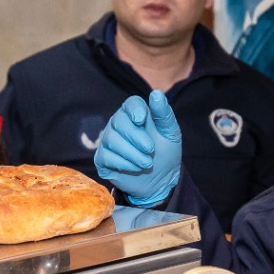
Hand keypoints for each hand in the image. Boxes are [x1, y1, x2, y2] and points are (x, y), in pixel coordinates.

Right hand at [93, 90, 181, 206]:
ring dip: (132, 153)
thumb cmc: (165, 152)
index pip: (130, 103)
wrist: (160, 180)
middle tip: (151, 150)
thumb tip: (156, 93)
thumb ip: (163, 114)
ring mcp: (108, 140)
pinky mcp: (102, 158)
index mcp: (135, 113)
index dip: (135, 110)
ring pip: (111, 140)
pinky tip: (135, 168)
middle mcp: (119, 123)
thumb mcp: (170, 133)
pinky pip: (106, 156)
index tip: (141, 120)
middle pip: (119, 121)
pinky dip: (123, 163)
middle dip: (136, 137)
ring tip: (147, 163)